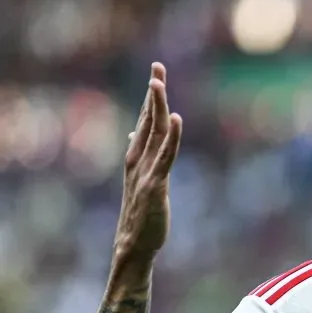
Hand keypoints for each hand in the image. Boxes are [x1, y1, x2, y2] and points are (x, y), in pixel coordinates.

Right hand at [115, 63, 182, 261]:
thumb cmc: (140, 215)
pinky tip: (176, 118)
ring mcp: (145, 172)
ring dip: (157, 106)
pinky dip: (172, 137)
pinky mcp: (155, 185)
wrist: (133, 245)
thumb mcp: (141, 179)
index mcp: (136, 158)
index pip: (145, 122)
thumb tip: (135, 131)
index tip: (156, 74)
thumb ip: (141, 154)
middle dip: (154, 93)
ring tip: (158, 82)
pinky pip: (165, 156)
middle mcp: (138, 161)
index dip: (152, 98)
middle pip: (148, 120)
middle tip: (157, 67)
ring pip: (154, 133)